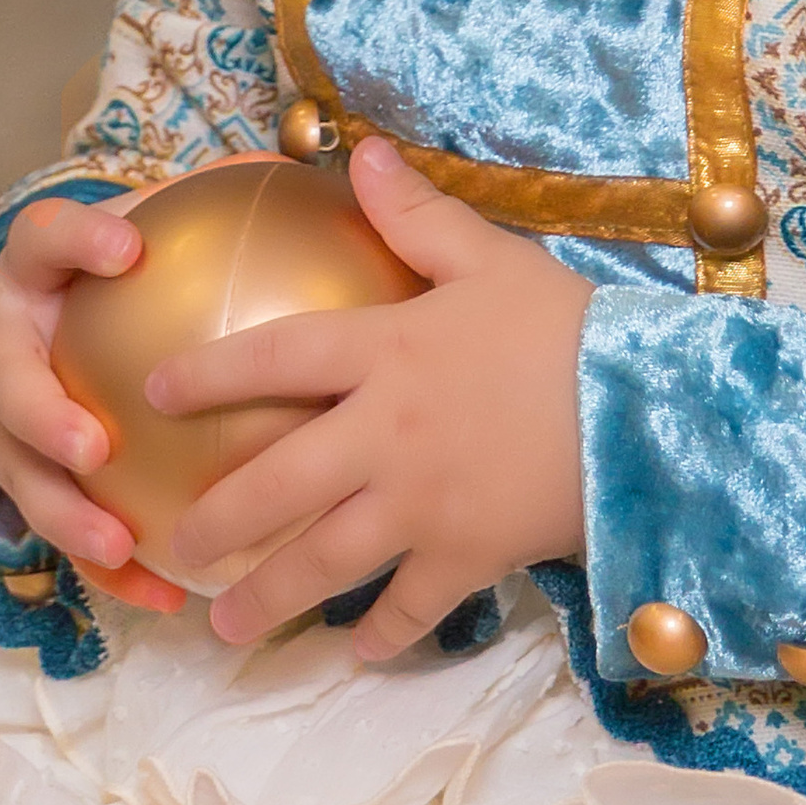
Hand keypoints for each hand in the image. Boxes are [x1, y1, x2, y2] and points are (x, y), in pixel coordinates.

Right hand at [0, 193, 183, 613]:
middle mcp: (7, 344)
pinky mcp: (36, 482)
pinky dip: (110, 569)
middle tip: (94, 446)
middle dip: (41, 417)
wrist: (75, 311)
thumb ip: (219, 197)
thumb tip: (298, 167)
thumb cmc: (139, 266)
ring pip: (19, 474)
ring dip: (66, 512)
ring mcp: (9, 421)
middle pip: (2, 382)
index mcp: (36, 270)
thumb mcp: (168, 225)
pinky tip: (164, 596)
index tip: (129, 247)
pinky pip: (66, 532)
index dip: (76, 241)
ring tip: (119, 540)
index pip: (43, 240)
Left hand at [155, 137, 589, 657]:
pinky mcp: (469, 555)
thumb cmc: (571, 327)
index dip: (206, 374)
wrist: (653, 408)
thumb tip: (358, 152)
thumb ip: (416, 215)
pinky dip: (382, 634)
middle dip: (217, 520)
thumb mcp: (491, 259)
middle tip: (175, 545)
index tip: (152, 392)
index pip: (272, 358)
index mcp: (386, 352)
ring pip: (324, 559)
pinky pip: (411, 605)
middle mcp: (385, 434)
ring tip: (226, 627)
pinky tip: (355, 652)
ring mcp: (423, 504)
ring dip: (270, 596)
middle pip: (276, 482)